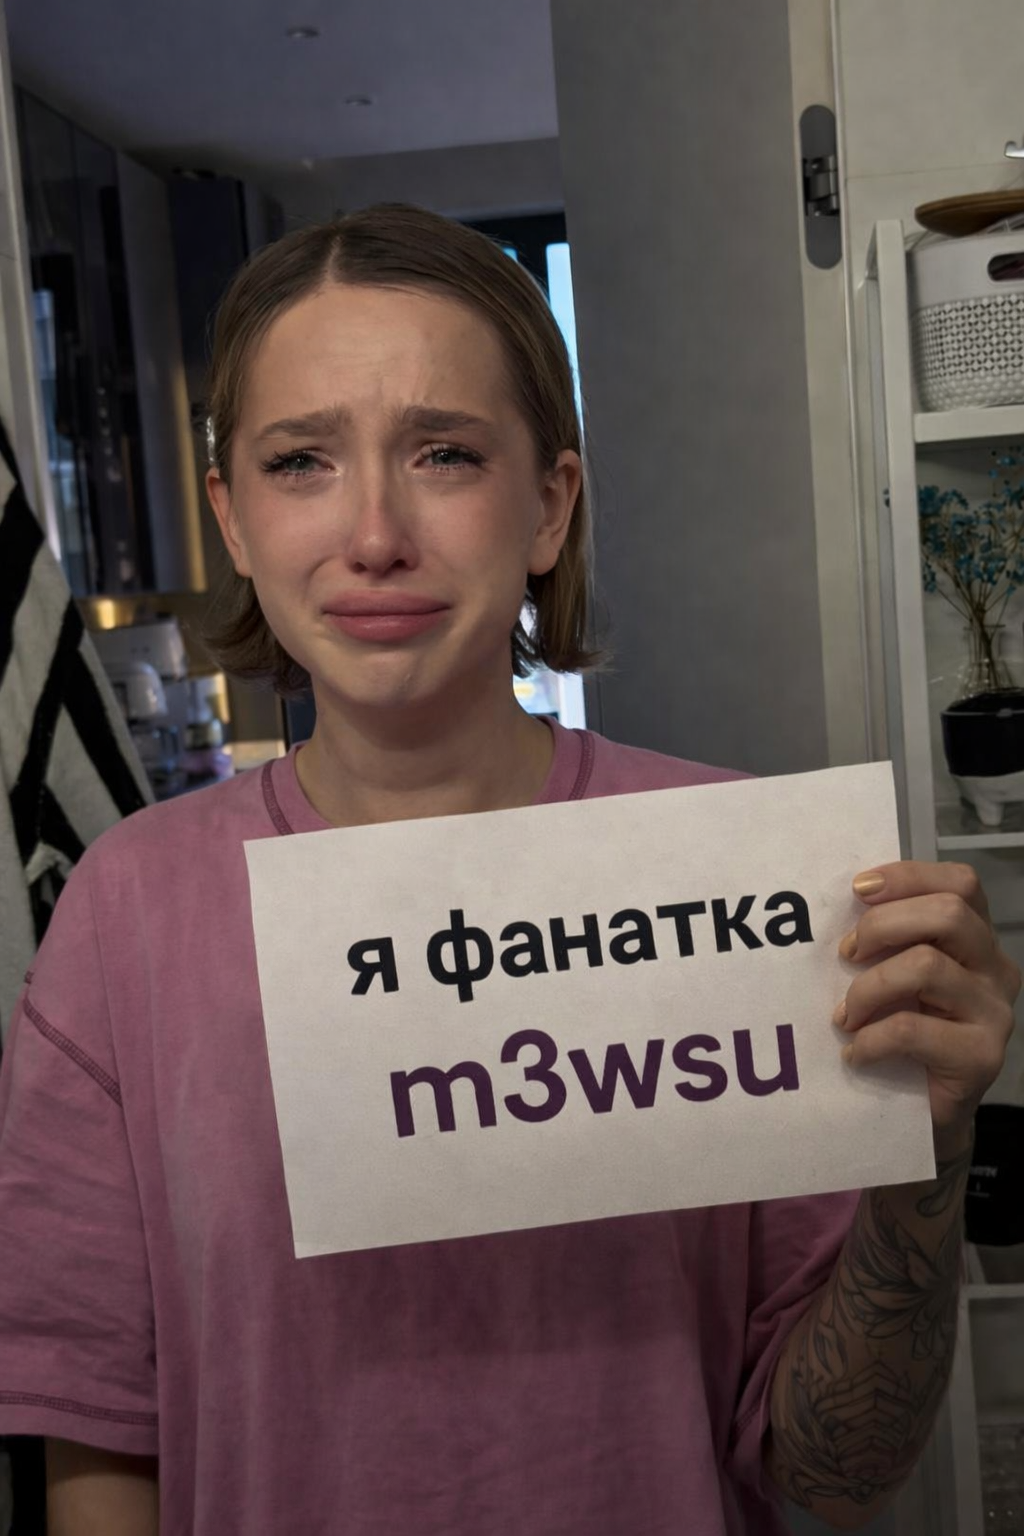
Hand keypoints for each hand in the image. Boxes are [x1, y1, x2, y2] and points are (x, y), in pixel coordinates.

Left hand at [834, 861, 1020, 1151]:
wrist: (924, 1112)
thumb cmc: (904, 1034)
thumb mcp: (894, 976)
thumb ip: (886, 940)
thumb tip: (840, 905)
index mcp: (975, 939)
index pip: (960, 884)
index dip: (908, 877)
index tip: (858, 890)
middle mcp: (995, 969)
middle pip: (948, 914)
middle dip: (883, 925)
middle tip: (846, 954)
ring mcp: (994, 1013)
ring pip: (926, 966)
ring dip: (868, 988)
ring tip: (845, 1015)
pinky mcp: (981, 1057)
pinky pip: (911, 1029)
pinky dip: (870, 1039)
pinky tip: (854, 1053)